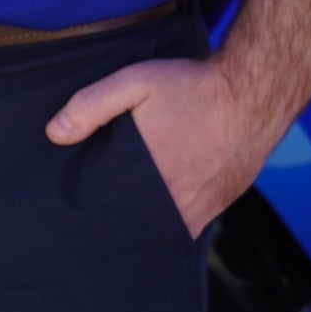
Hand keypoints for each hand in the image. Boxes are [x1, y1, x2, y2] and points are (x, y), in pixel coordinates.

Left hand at [46, 57, 271, 237]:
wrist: (255, 92)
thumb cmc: (194, 87)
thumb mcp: (134, 83)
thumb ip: (91, 106)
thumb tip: (55, 133)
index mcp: (152, 178)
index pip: (112, 212)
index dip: (92, 212)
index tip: (73, 211)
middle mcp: (180, 202)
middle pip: (136, 225)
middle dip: (114, 221)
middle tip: (90, 215)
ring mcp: (204, 208)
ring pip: (162, 229)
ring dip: (142, 222)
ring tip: (119, 211)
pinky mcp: (220, 204)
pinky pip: (187, 224)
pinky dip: (168, 219)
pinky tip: (152, 205)